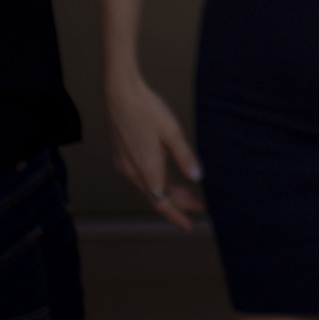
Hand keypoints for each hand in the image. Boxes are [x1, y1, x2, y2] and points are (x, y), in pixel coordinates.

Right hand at [102, 72, 204, 232]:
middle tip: (199, 206)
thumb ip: (184, 156)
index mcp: (146, 167)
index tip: (190, 226)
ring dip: (169, 192)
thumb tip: (197, 178)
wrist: (119, 93)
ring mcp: (124, 164)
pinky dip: (158, 181)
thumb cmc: (146, 109)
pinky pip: (142, 177)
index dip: (177, 216)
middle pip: (157, 196)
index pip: (162, 202)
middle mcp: (132, 170)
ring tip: (190, 195)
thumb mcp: (172, 131)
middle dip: (178, 204)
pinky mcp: (122, 156)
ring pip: (149, 187)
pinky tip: (171, 178)